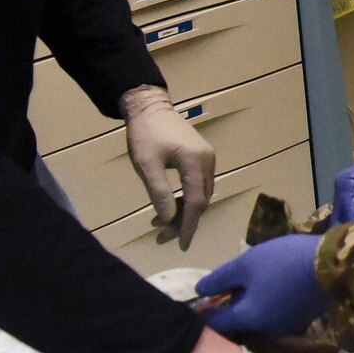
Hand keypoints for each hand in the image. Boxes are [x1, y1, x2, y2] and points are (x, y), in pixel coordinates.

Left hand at [121, 86, 214, 249]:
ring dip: (184, 211)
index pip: (197, 202)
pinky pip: (198, 184)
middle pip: (201, 200)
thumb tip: (169, 220)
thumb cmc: (145, 134)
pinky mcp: (202, 156)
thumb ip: (159, 192)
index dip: (189, 226)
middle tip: (161, 237)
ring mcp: (207, 158)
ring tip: (160, 223)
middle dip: (184, 222)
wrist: (149, 106)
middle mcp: (208, 161)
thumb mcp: (146, 164)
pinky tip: (170, 205)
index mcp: (196, 162)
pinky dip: (186, 198)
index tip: (180, 246)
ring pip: (201, 193)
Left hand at [195, 235, 331, 337]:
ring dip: (253, 304)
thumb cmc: (283, 262)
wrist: (332, 264)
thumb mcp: (246, 263)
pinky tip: (276, 286)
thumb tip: (199, 291)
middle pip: (239, 321)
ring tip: (255, 282)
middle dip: (232, 306)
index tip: (201, 301)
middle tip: (231, 285)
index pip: (216, 323)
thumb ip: (220, 279)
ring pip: (260, 318)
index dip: (205, 312)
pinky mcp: (303, 319)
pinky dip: (271, 304)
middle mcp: (265, 330)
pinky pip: (277, 314)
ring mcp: (286, 327)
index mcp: (248, 318)